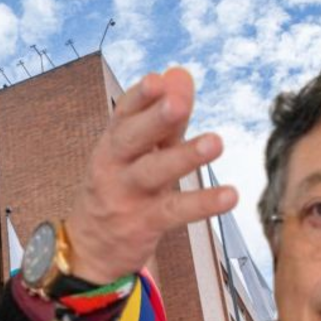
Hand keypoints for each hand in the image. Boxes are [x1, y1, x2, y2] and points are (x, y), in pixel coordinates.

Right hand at [66, 67, 238, 283]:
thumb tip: (180, 73)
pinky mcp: (144, 224)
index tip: (158, 79)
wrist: (91, 247)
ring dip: (183, 157)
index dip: (140, 97)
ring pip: (152, 173)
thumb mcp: (137, 152)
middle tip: (178, 103)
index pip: (123, 115)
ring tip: (214, 143)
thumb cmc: (120, 189)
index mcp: (112, 144)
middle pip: (131, 140)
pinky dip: (202, 204)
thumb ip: (163, 117)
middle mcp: (113, 167)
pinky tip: (229, 195)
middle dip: (154, 120)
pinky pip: (174, 212)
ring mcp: (126, 196)